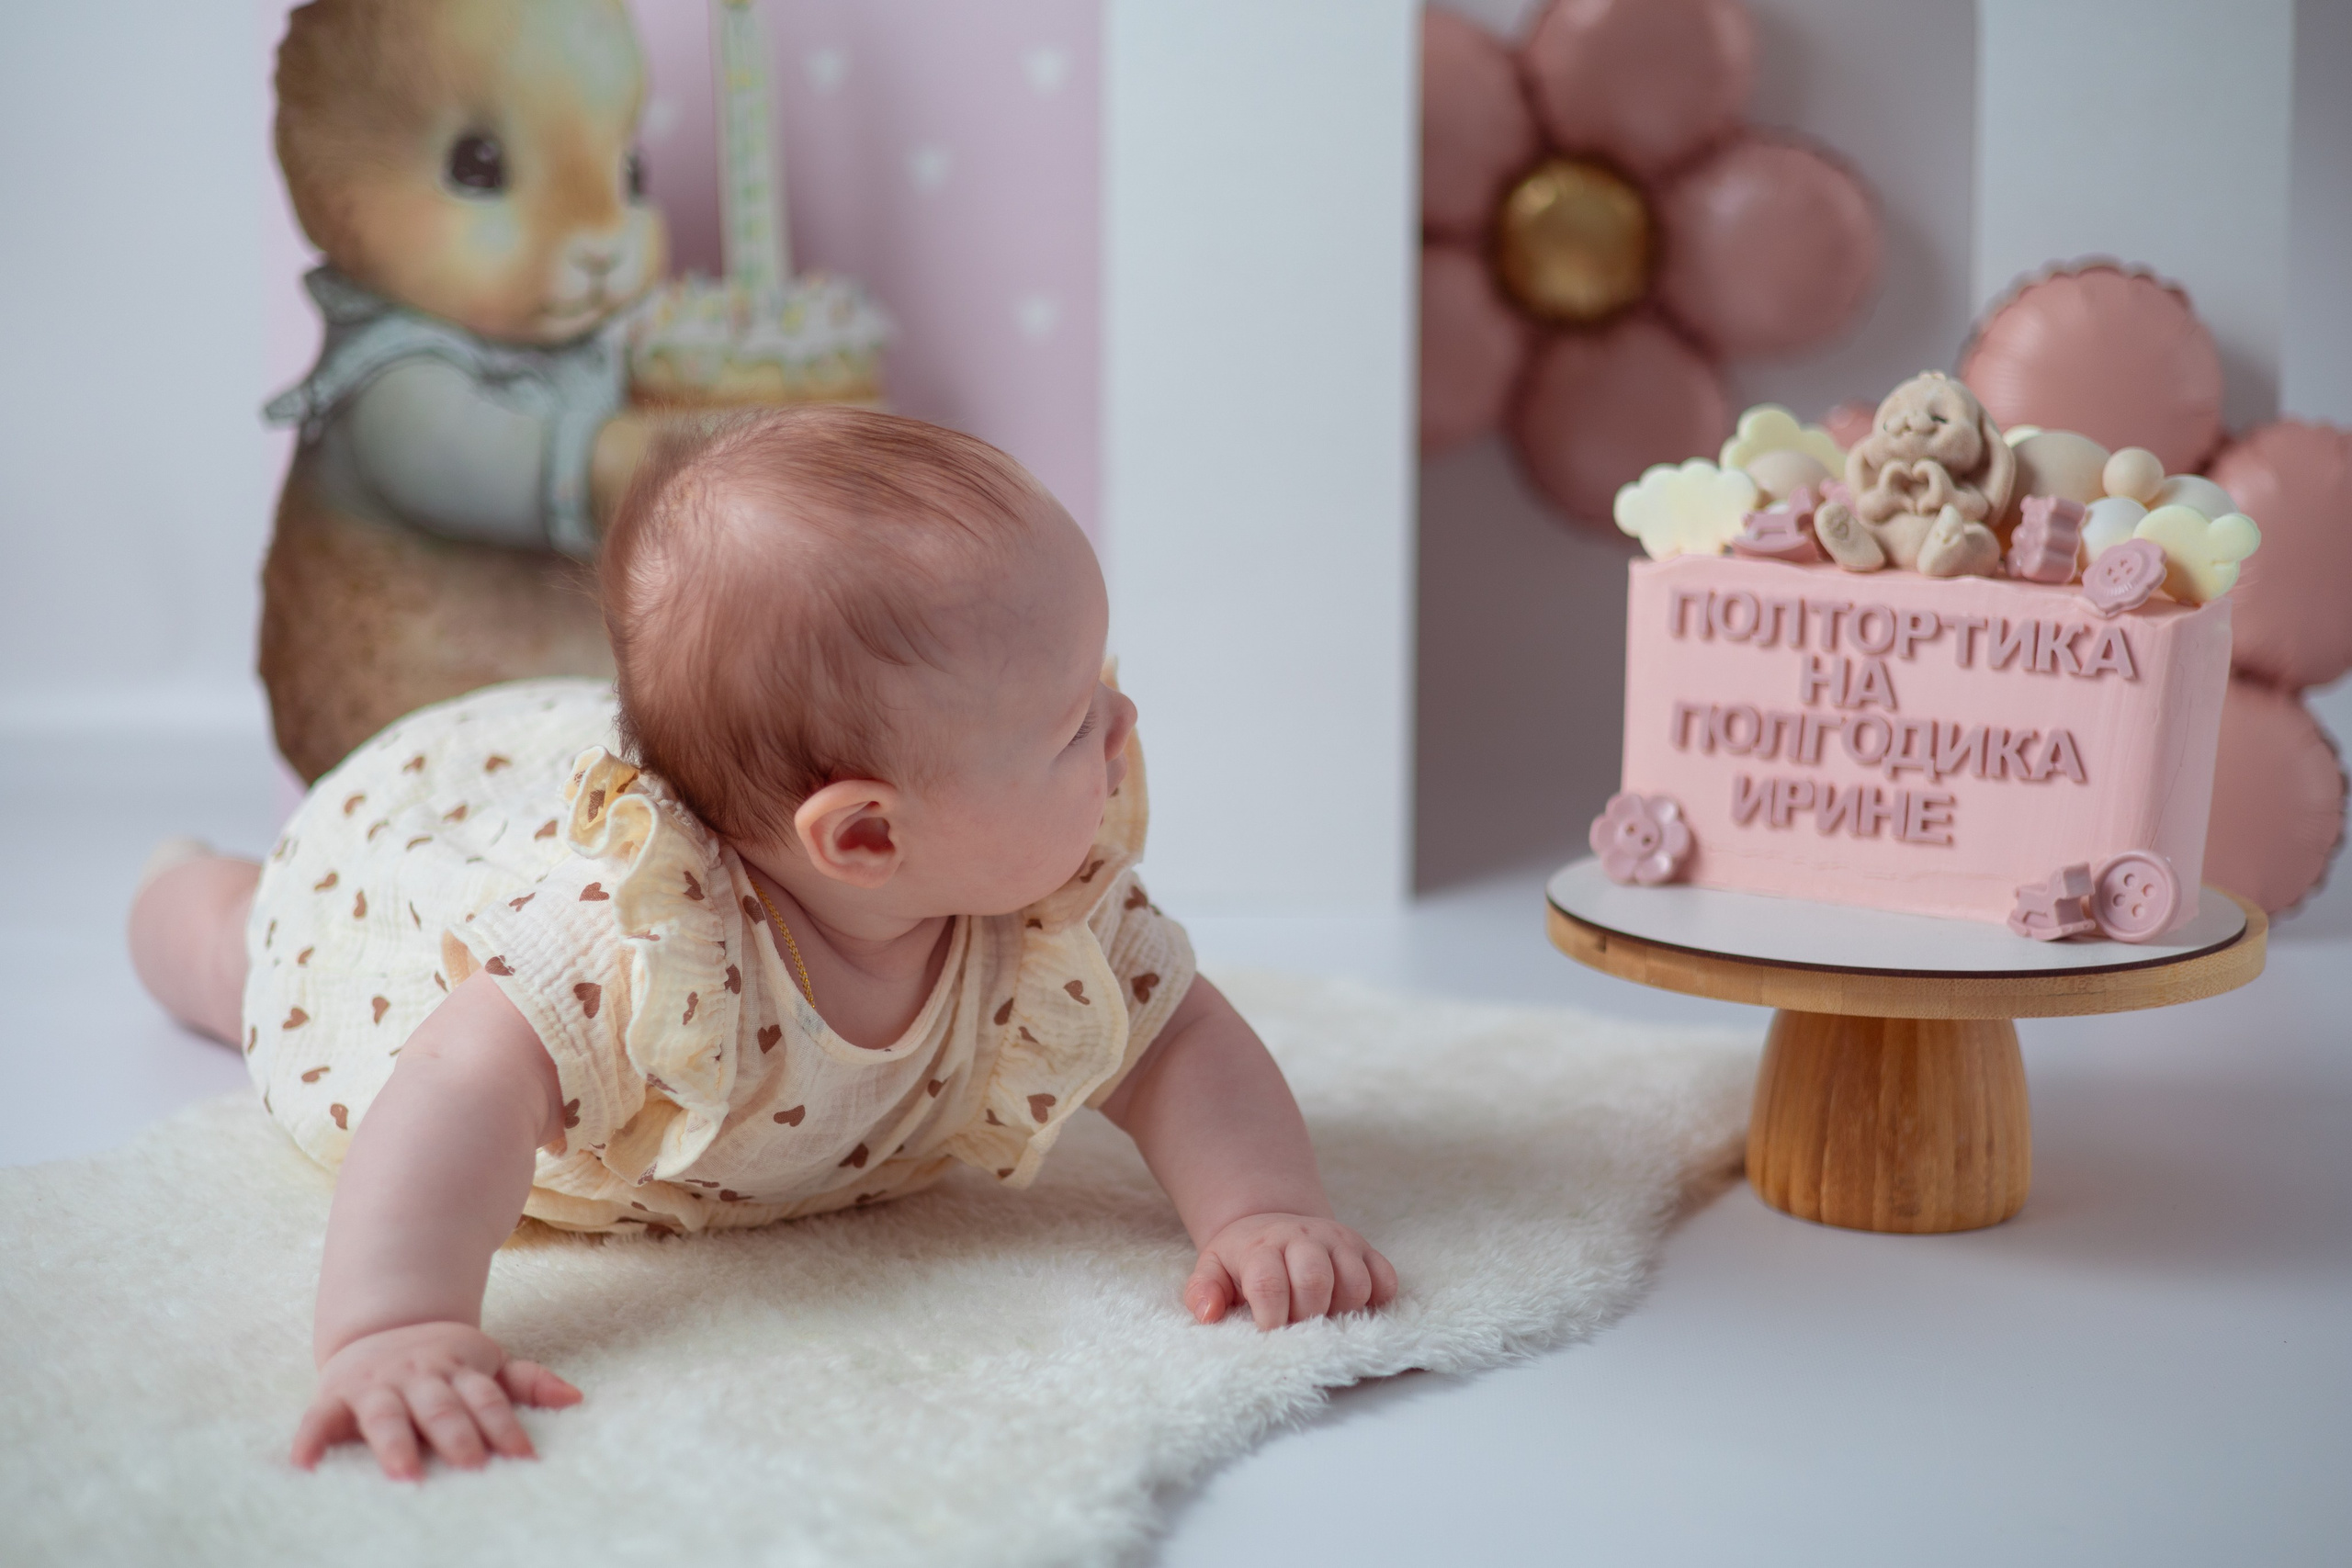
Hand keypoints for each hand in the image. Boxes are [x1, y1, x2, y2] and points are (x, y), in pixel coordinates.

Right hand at [291, 1321, 580, 1479]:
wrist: (382, 1325)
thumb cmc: (443, 1363)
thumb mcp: (486, 1364)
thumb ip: (526, 1381)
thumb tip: (575, 1397)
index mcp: (459, 1370)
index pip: (487, 1399)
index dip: (505, 1425)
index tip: (523, 1455)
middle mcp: (418, 1378)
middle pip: (442, 1407)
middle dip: (457, 1435)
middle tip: (472, 1466)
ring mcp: (376, 1386)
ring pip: (387, 1415)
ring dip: (396, 1444)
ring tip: (405, 1475)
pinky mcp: (335, 1397)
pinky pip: (319, 1419)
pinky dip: (310, 1439)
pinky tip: (304, 1465)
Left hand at [1185, 1213, 1397, 1330]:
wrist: (1272, 1222)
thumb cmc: (1242, 1258)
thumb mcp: (1212, 1268)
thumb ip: (1203, 1291)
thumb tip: (1208, 1314)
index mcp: (1263, 1246)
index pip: (1269, 1282)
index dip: (1271, 1317)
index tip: (1269, 1334)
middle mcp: (1304, 1237)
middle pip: (1316, 1281)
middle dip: (1307, 1317)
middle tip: (1296, 1327)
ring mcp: (1339, 1241)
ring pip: (1356, 1284)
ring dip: (1342, 1312)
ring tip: (1322, 1317)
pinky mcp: (1365, 1248)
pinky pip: (1385, 1279)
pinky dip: (1376, 1299)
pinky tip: (1352, 1307)